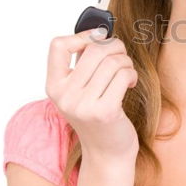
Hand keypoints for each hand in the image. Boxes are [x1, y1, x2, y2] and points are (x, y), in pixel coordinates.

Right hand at [45, 28, 139, 161]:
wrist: (107, 152)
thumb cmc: (97, 114)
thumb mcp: (80, 90)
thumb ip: (82, 64)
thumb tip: (99, 32)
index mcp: (54, 86)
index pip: (58, 46)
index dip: (82, 35)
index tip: (99, 36)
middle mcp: (64, 96)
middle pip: (94, 50)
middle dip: (115, 47)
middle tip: (121, 56)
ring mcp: (83, 105)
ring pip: (112, 61)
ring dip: (126, 62)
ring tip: (126, 72)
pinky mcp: (104, 112)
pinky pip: (123, 75)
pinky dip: (132, 74)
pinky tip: (131, 83)